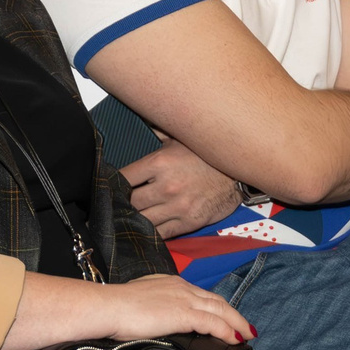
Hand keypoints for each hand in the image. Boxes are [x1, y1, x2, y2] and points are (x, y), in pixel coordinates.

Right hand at [96, 272, 253, 345]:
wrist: (108, 306)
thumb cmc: (117, 308)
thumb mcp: (141, 302)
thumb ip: (156, 308)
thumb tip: (159, 319)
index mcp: (172, 283)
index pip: (202, 295)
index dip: (218, 307)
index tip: (227, 318)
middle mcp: (182, 288)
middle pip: (217, 301)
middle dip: (234, 315)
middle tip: (246, 329)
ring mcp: (185, 299)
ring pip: (221, 310)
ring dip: (237, 323)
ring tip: (247, 336)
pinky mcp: (184, 314)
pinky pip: (213, 323)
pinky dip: (227, 331)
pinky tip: (235, 340)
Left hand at [119, 138, 239, 236]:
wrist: (238, 174)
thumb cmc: (207, 156)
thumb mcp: (180, 138)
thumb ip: (157, 132)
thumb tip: (142, 115)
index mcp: (160, 163)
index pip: (123, 177)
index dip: (113, 184)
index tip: (111, 187)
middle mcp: (166, 186)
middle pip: (130, 202)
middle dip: (123, 203)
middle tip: (119, 204)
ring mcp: (177, 207)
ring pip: (142, 220)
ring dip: (136, 219)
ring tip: (131, 218)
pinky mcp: (188, 222)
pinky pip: (161, 233)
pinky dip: (152, 232)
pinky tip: (147, 228)